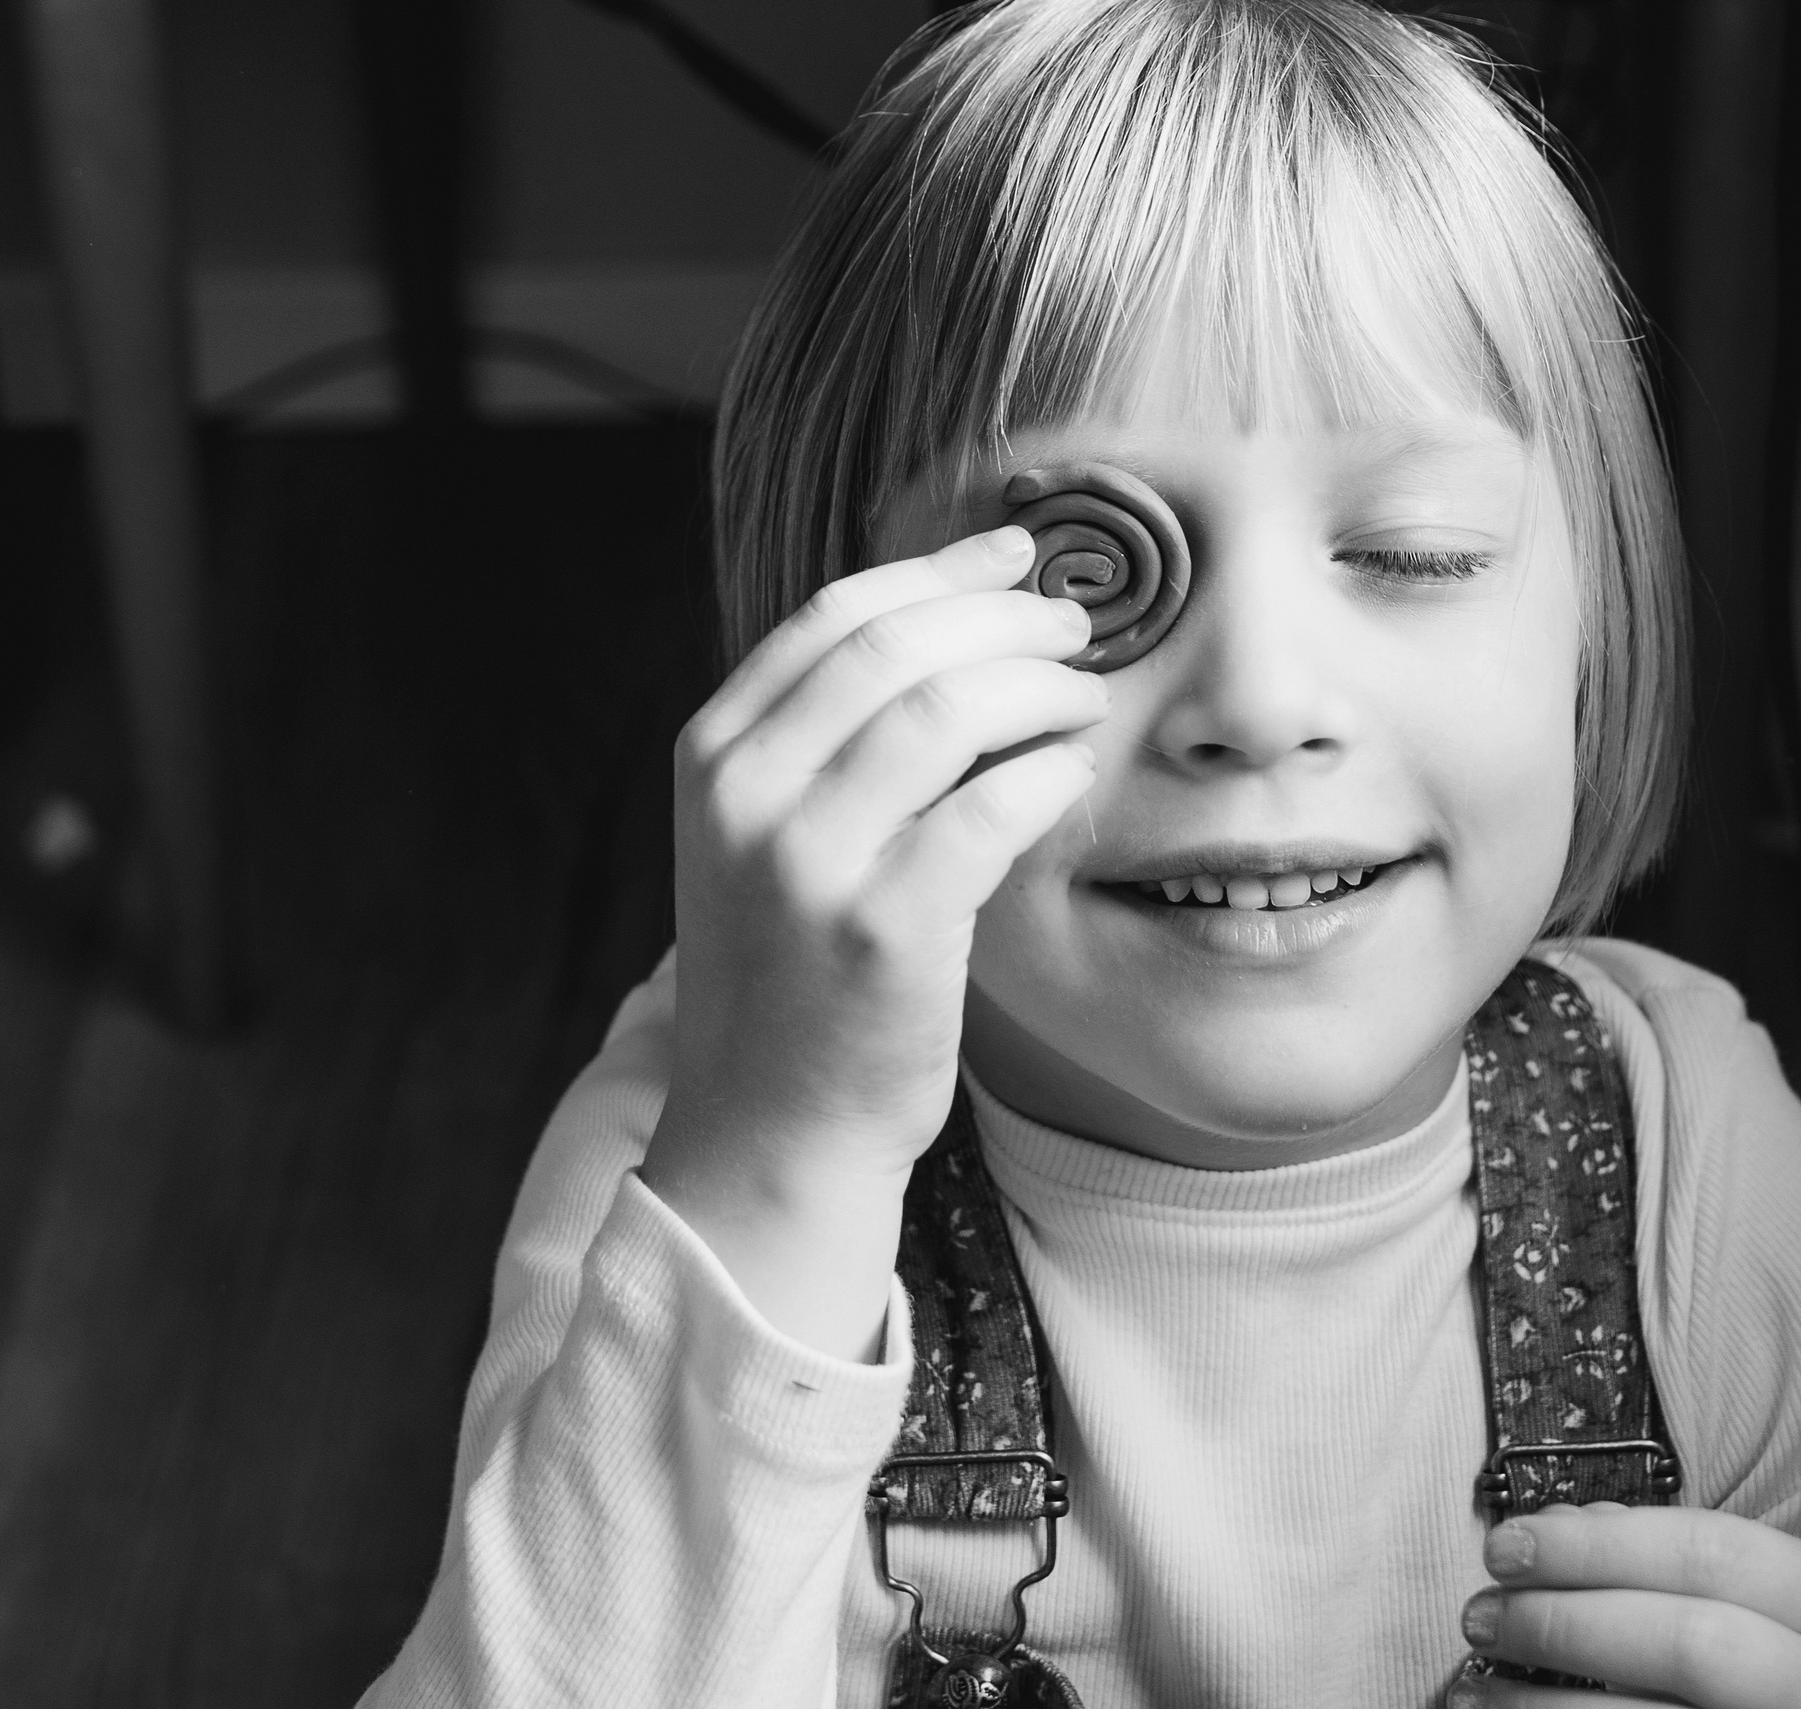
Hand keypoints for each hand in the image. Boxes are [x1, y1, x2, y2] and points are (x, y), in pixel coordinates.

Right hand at [641, 525, 1106, 1356]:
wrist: (772, 1128)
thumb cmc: (795, 977)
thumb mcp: (766, 838)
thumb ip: (825, 739)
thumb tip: (957, 623)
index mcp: (714, 754)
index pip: (837, 614)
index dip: (943, 570)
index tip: (1015, 555)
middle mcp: (747, 793)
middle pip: (899, 646)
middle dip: (1007, 618)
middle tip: (1075, 627)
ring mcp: (810, 861)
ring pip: (950, 710)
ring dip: (1041, 687)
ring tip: (1085, 699)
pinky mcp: (885, 927)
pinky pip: (996, 804)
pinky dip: (1050, 772)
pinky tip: (1072, 775)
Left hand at [1453, 1504, 1800, 1708]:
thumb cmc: (1762, 1668)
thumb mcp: (1743, 1602)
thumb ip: (1662, 1562)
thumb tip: (1560, 1528)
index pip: (1708, 1552)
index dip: (1596, 1547)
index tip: (1506, 1544)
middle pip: (1688, 1642)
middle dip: (1567, 1622)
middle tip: (1479, 1615)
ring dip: (1542, 1702)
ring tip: (1472, 1684)